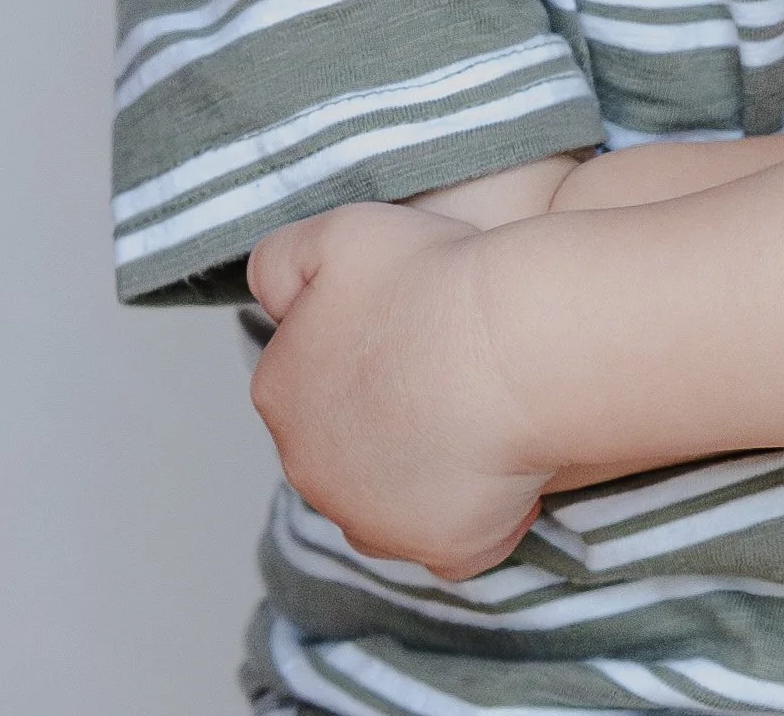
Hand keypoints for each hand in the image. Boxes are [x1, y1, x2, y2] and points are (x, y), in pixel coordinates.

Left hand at [247, 202, 547, 577]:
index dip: (357, 346)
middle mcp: (311, 471)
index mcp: (280, 392)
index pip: (305, 375)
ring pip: (390, 497)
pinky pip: (451, 537)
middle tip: (441, 364)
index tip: (402, 323)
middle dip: (383, 415)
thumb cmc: (430, 282)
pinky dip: (472, 512)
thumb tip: (271, 299)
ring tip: (476, 410)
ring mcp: (375, 521)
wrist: (512, 344)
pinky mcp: (441, 550)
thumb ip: (280, 263)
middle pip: (342, 444)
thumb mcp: (335, 233)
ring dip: (421, 465)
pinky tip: (499, 465)